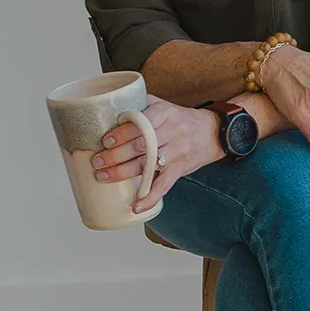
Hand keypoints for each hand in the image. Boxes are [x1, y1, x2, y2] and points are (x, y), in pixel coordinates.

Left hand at [89, 98, 220, 214]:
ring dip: (122, 173)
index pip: (142, 122)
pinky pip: (164, 186)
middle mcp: (173, 132)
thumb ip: (140, 104)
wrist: (212, 133)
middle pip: (141, 145)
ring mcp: (178, 153)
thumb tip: (107, 108)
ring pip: (148, 165)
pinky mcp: (179, 170)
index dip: (122, 133)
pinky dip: (150, 198)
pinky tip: (136, 206)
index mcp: (166, 113)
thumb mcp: (164, 105)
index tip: (106, 141)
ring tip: (103, 176)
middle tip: (97, 160)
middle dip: (115, 155)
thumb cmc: (180, 119)